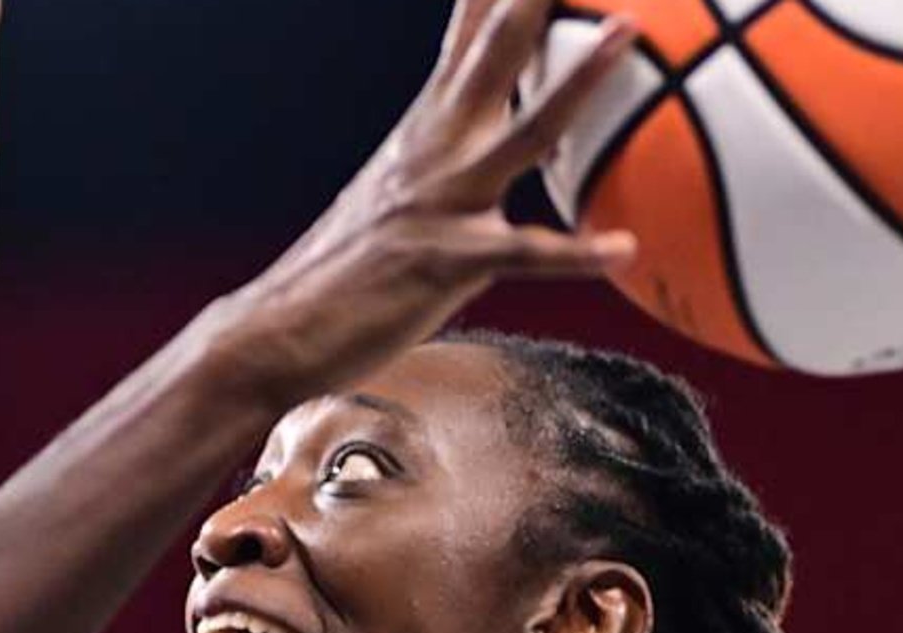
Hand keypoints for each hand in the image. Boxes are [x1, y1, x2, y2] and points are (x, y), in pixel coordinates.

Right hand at [200, 0, 640, 408]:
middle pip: (495, 51)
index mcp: (425, 131)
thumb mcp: (396, 199)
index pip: (467, 37)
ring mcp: (441, 201)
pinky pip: (526, 254)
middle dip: (531, 0)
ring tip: (624, 30)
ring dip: (578, 80)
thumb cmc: (344, 275)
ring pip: (525, 130)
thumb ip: (442, 165)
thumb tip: (484, 155)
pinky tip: (623, 248)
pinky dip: (579, 253)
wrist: (278, 330)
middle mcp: (435, 150)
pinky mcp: (446, 260)